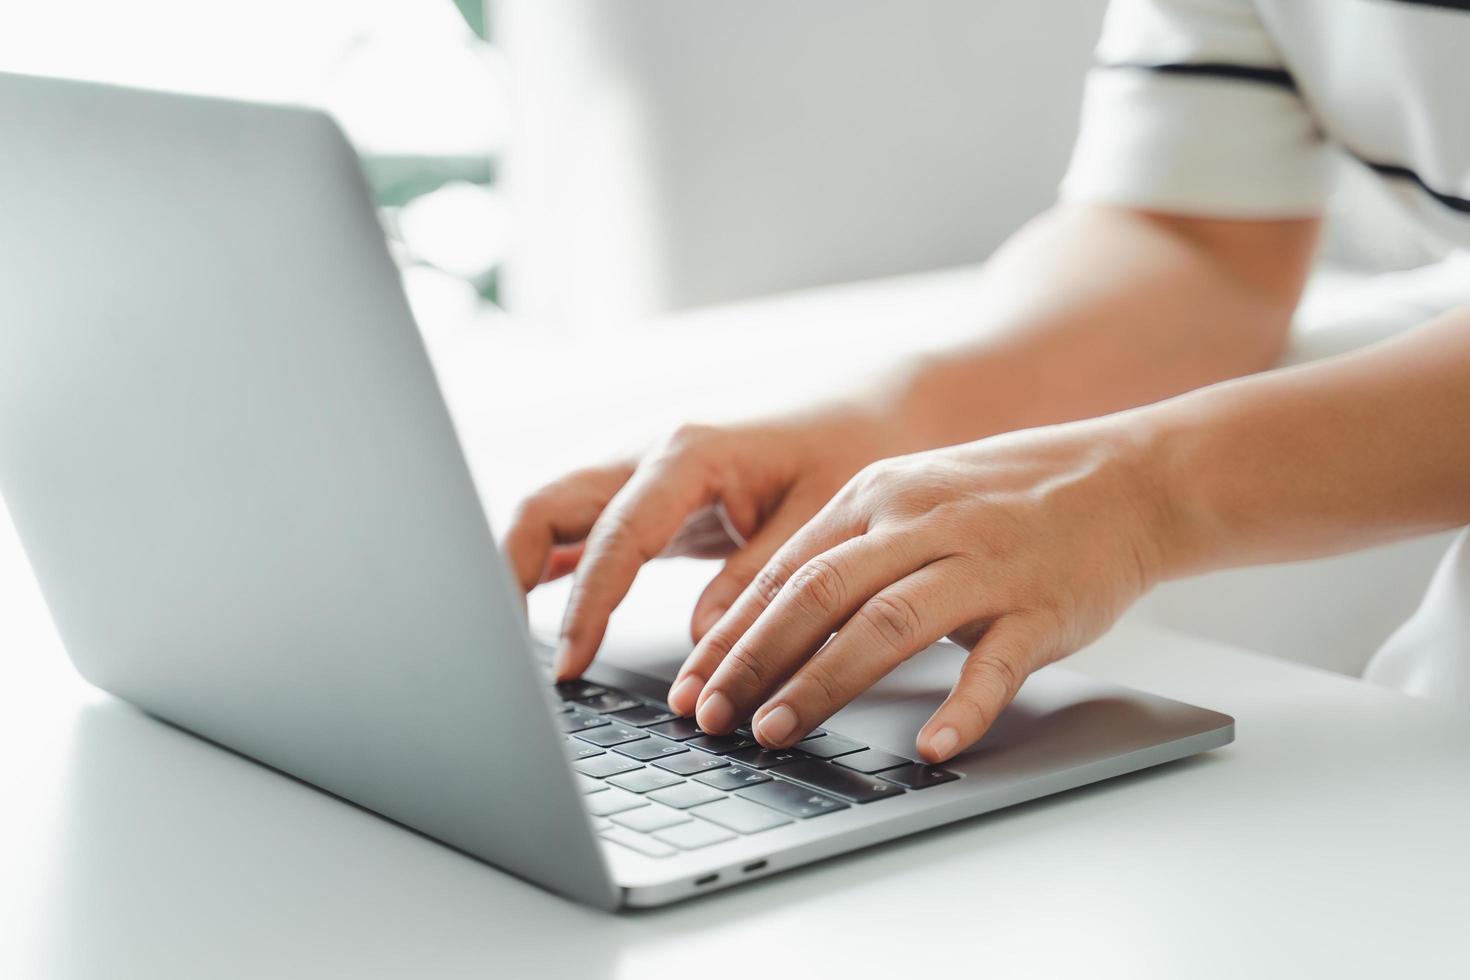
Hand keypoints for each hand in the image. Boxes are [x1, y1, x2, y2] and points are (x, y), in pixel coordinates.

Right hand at [502, 407, 901, 680]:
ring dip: (517, 570)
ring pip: (550, 516)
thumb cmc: (848, 448)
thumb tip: (702, 649)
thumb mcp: (818, 516)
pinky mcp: (647, 499)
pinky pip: (581, 533)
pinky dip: (552, 571)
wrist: (867, 408)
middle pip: (546, 507)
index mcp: (687, 452)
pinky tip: (534, 617)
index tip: (570, 664)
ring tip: (503, 645)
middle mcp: (648, 455)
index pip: (613, 537)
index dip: (586, 606)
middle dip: (505, 573)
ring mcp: (639, 475)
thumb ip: (756, 580)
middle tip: (497, 649)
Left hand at [672, 417, 1169, 761]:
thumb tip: (764, 621)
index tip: (689, 685)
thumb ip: (847, 551)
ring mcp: (983, 563)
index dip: (730, 633)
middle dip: (754, 662)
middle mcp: (921, 523)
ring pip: (887, 624)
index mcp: (878, 496)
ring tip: (777, 732)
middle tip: (711, 717)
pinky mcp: (1041, 606)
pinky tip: (930, 747)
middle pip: (818, 595)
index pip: (785, 572)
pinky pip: (996, 662)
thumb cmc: (1006, 500)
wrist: (1127, 480)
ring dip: (824, 683)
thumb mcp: (913, 501)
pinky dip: (960, 706)